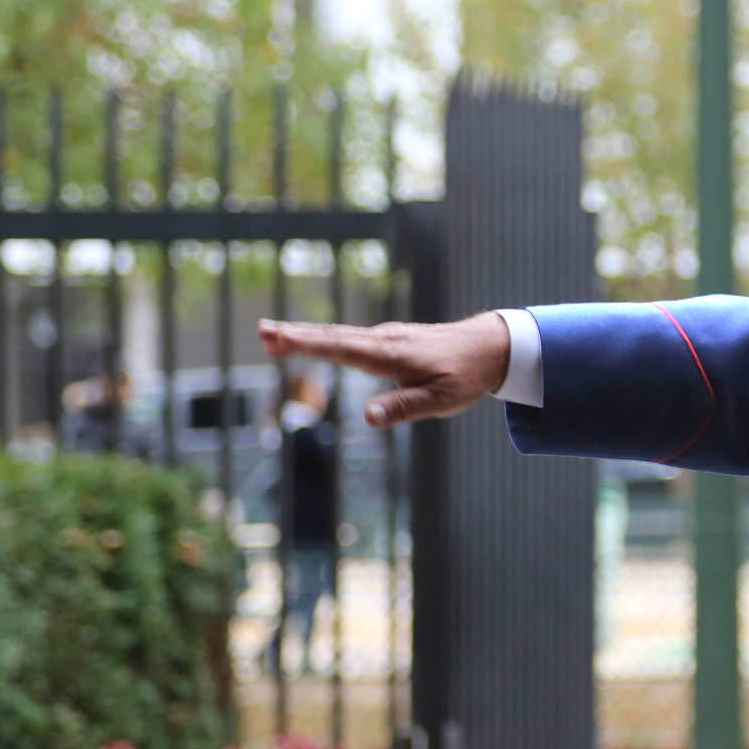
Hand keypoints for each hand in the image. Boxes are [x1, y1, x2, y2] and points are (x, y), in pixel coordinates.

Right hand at [258, 313, 510, 427]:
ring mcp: (384, 337)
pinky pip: (349, 338)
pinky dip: (324, 338)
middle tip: (261, 331)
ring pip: (338, 335)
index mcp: (390, 355)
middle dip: (295, 335)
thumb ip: (404, 408)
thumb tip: (368, 417)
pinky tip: (309, 341)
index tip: (276, 339)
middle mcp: (383, 340)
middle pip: (332, 336)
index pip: (340, 348)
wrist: (488, 347)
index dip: (306, 344)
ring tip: (272, 336)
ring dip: (304, 335)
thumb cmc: (465, 377)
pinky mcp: (388, 341)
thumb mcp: (441, 401)